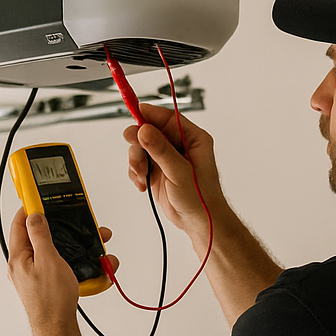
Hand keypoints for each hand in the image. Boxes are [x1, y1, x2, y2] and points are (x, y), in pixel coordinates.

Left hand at [7, 210, 118, 331]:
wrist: (57, 328)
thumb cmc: (51, 300)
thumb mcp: (47, 260)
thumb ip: (39, 236)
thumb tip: (33, 217)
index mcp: (18, 257)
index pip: (19, 224)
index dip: (30, 209)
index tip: (40, 199)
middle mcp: (22, 265)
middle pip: (37, 237)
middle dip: (57, 228)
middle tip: (69, 221)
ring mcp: (33, 275)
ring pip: (50, 251)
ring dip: (68, 245)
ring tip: (86, 245)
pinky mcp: (44, 283)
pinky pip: (56, 265)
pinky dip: (69, 260)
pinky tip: (83, 263)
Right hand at [123, 103, 225, 247]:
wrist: (199, 222)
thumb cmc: (201, 198)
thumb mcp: (180, 172)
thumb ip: (161, 150)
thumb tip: (145, 130)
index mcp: (192, 139)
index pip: (168, 118)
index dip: (150, 115)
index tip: (134, 113)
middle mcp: (179, 145)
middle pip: (150, 130)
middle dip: (139, 141)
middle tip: (135, 150)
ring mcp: (167, 158)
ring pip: (142, 146)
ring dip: (136, 160)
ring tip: (141, 174)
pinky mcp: (158, 171)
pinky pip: (139, 162)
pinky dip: (136, 172)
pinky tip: (142, 183)